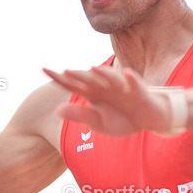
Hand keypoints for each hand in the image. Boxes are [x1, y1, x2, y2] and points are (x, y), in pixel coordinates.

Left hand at [43, 66, 172, 135]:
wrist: (149, 120)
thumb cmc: (122, 119)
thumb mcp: (98, 123)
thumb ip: (79, 115)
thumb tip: (57, 109)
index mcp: (93, 93)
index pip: (73, 84)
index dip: (59, 78)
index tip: (43, 69)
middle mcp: (105, 87)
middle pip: (90, 80)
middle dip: (79, 75)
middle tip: (64, 72)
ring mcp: (122, 88)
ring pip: (111, 79)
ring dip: (103, 74)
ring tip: (92, 70)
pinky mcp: (139, 92)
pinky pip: (135, 84)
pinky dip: (132, 79)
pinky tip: (127, 74)